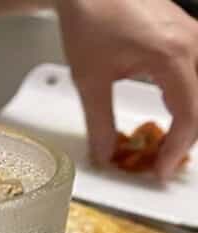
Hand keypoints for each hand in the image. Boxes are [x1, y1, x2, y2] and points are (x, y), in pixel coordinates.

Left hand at [57, 0, 197, 178]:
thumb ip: (99, 121)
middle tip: (161, 163)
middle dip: (185, 139)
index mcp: (173, 55)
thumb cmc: (90, 18)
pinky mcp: (184, 34)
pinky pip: (196, 74)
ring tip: (164, 145)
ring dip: (187, 120)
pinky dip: (186, 100)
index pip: (190, 114)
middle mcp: (191, 43)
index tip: (161, 170)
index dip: (177, 149)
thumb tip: (105, 153)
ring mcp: (191, 36)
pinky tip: (168, 115)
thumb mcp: (89, 78)